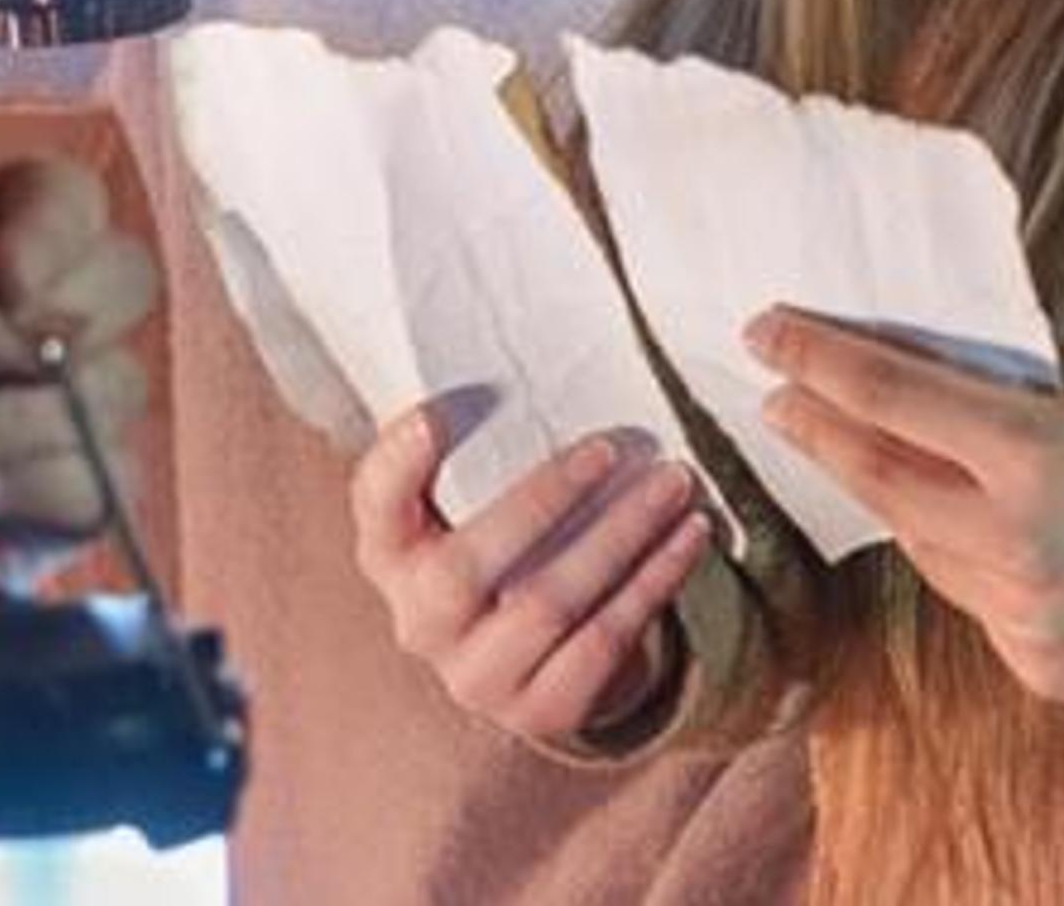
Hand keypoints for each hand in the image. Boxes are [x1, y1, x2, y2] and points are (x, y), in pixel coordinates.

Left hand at [0, 155, 157, 558]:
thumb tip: (16, 317)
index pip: (69, 195)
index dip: (55, 230)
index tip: (4, 279)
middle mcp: (51, 303)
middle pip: (128, 279)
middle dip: (38, 333)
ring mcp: (76, 397)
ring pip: (117, 386)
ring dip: (6, 424)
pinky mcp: (77, 485)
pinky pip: (106, 479)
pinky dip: (32, 487)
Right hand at [347, 399, 711, 742]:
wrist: (525, 663)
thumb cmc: (499, 547)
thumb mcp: (465, 504)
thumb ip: (475, 448)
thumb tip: (534, 352)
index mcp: (389, 556)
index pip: (374, 505)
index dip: (397, 464)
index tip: (435, 415)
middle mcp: (418, 624)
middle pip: (467, 568)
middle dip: (545, 500)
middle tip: (612, 446)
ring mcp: (476, 679)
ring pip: (549, 604)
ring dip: (622, 538)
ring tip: (674, 484)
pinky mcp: (540, 711)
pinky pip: (604, 642)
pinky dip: (654, 584)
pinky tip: (690, 539)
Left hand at [747, 305, 1063, 701]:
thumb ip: (1009, 406)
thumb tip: (918, 389)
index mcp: (1037, 455)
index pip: (890, 397)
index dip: (818, 359)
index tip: (767, 329)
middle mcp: (1016, 542)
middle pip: (878, 477)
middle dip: (817, 429)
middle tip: (776, 393)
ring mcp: (1023, 616)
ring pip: (921, 544)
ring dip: (896, 496)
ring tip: (879, 454)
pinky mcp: (1036, 665)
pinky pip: (972, 599)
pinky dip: (966, 559)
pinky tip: (989, 536)